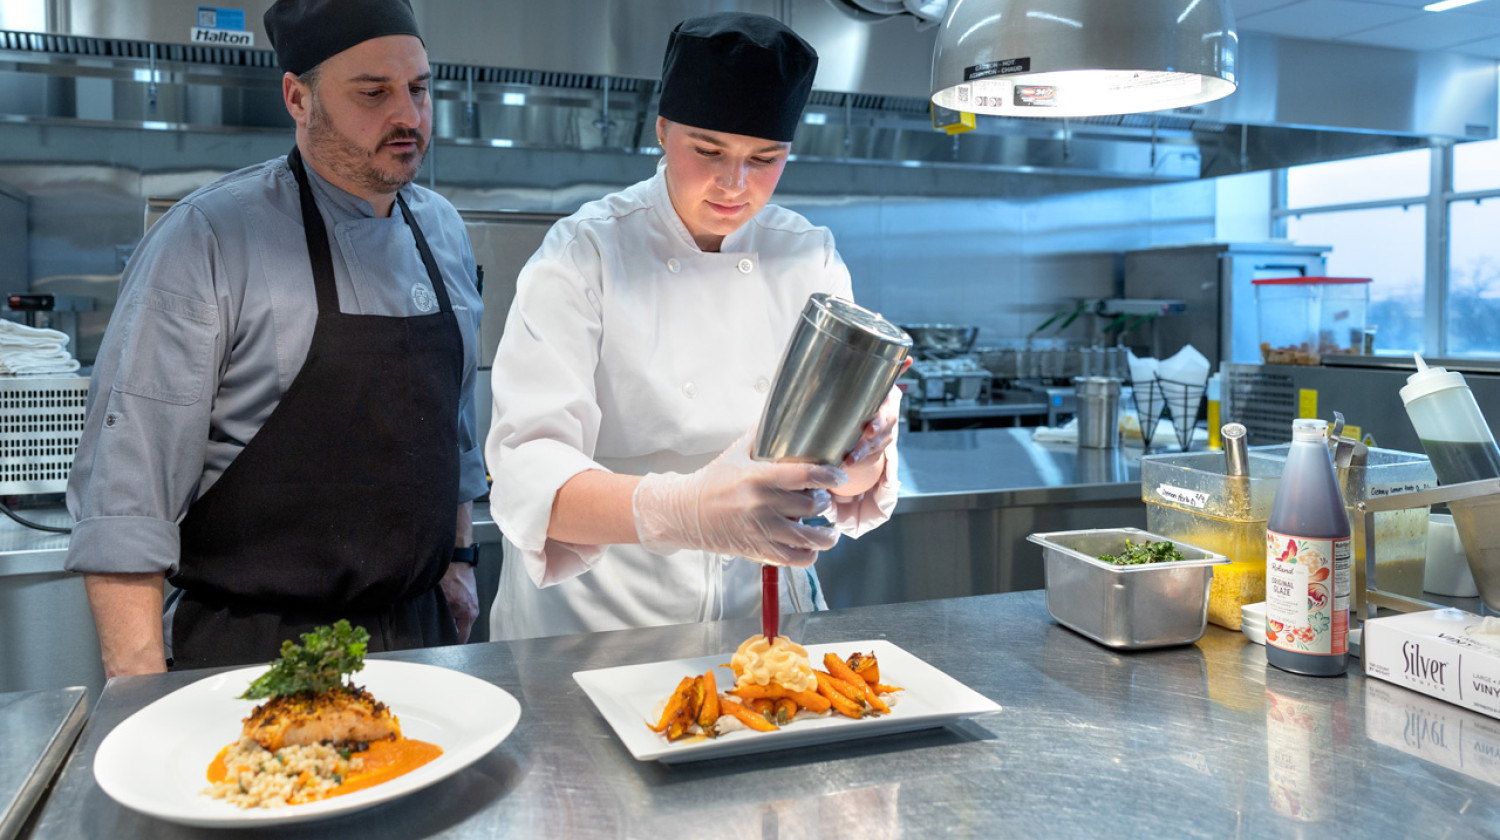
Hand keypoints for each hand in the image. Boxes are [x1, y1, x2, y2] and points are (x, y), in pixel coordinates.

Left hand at [439, 561, 478, 642]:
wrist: (456, 559)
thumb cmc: (451, 576)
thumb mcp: (443, 602)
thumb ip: (443, 618)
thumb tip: (437, 630)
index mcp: (468, 614)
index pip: (462, 638)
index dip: (451, 643)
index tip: (442, 646)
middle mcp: (473, 610)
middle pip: (461, 628)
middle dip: (448, 630)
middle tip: (436, 630)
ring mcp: (472, 602)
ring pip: (459, 618)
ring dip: (450, 618)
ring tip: (439, 613)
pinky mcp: (469, 596)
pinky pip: (460, 608)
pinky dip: (453, 609)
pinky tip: (444, 603)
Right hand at [633, 429, 845, 566]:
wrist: (686, 513)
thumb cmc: (713, 481)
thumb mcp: (736, 453)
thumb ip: (761, 436)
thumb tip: (784, 415)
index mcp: (757, 477)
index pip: (803, 475)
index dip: (828, 475)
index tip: (839, 476)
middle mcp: (761, 505)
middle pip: (811, 505)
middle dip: (825, 502)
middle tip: (826, 499)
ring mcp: (760, 531)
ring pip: (808, 538)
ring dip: (826, 535)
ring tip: (831, 530)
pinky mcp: (757, 551)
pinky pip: (794, 559)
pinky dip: (809, 555)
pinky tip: (812, 547)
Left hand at [836, 379, 904, 496]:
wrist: (875, 421)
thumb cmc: (874, 399)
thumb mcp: (879, 385)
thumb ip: (890, 372)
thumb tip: (910, 357)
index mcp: (888, 407)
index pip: (887, 415)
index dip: (879, 422)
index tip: (869, 428)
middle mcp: (888, 425)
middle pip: (880, 437)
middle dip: (868, 442)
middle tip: (855, 450)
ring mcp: (882, 440)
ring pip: (873, 449)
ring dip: (860, 455)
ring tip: (848, 459)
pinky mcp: (873, 453)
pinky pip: (867, 459)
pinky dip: (857, 462)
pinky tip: (845, 464)